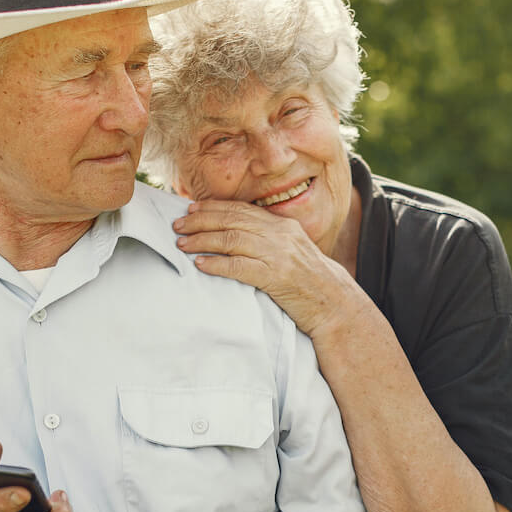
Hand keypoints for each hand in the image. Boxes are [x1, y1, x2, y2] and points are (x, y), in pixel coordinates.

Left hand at [172, 200, 357, 337]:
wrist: (334, 304)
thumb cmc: (310, 282)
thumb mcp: (292, 252)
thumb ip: (269, 240)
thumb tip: (236, 235)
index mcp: (283, 225)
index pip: (241, 210)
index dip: (213, 208)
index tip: (191, 209)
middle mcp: (280, 235)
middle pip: (232, 220)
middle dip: (200, 221)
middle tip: (178, 225)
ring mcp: (278, 255)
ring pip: (231, 240)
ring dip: (202, 241)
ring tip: (182, 244)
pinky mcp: (275, 277)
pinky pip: (239, 267)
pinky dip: (217, 264)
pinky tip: (200, 264)